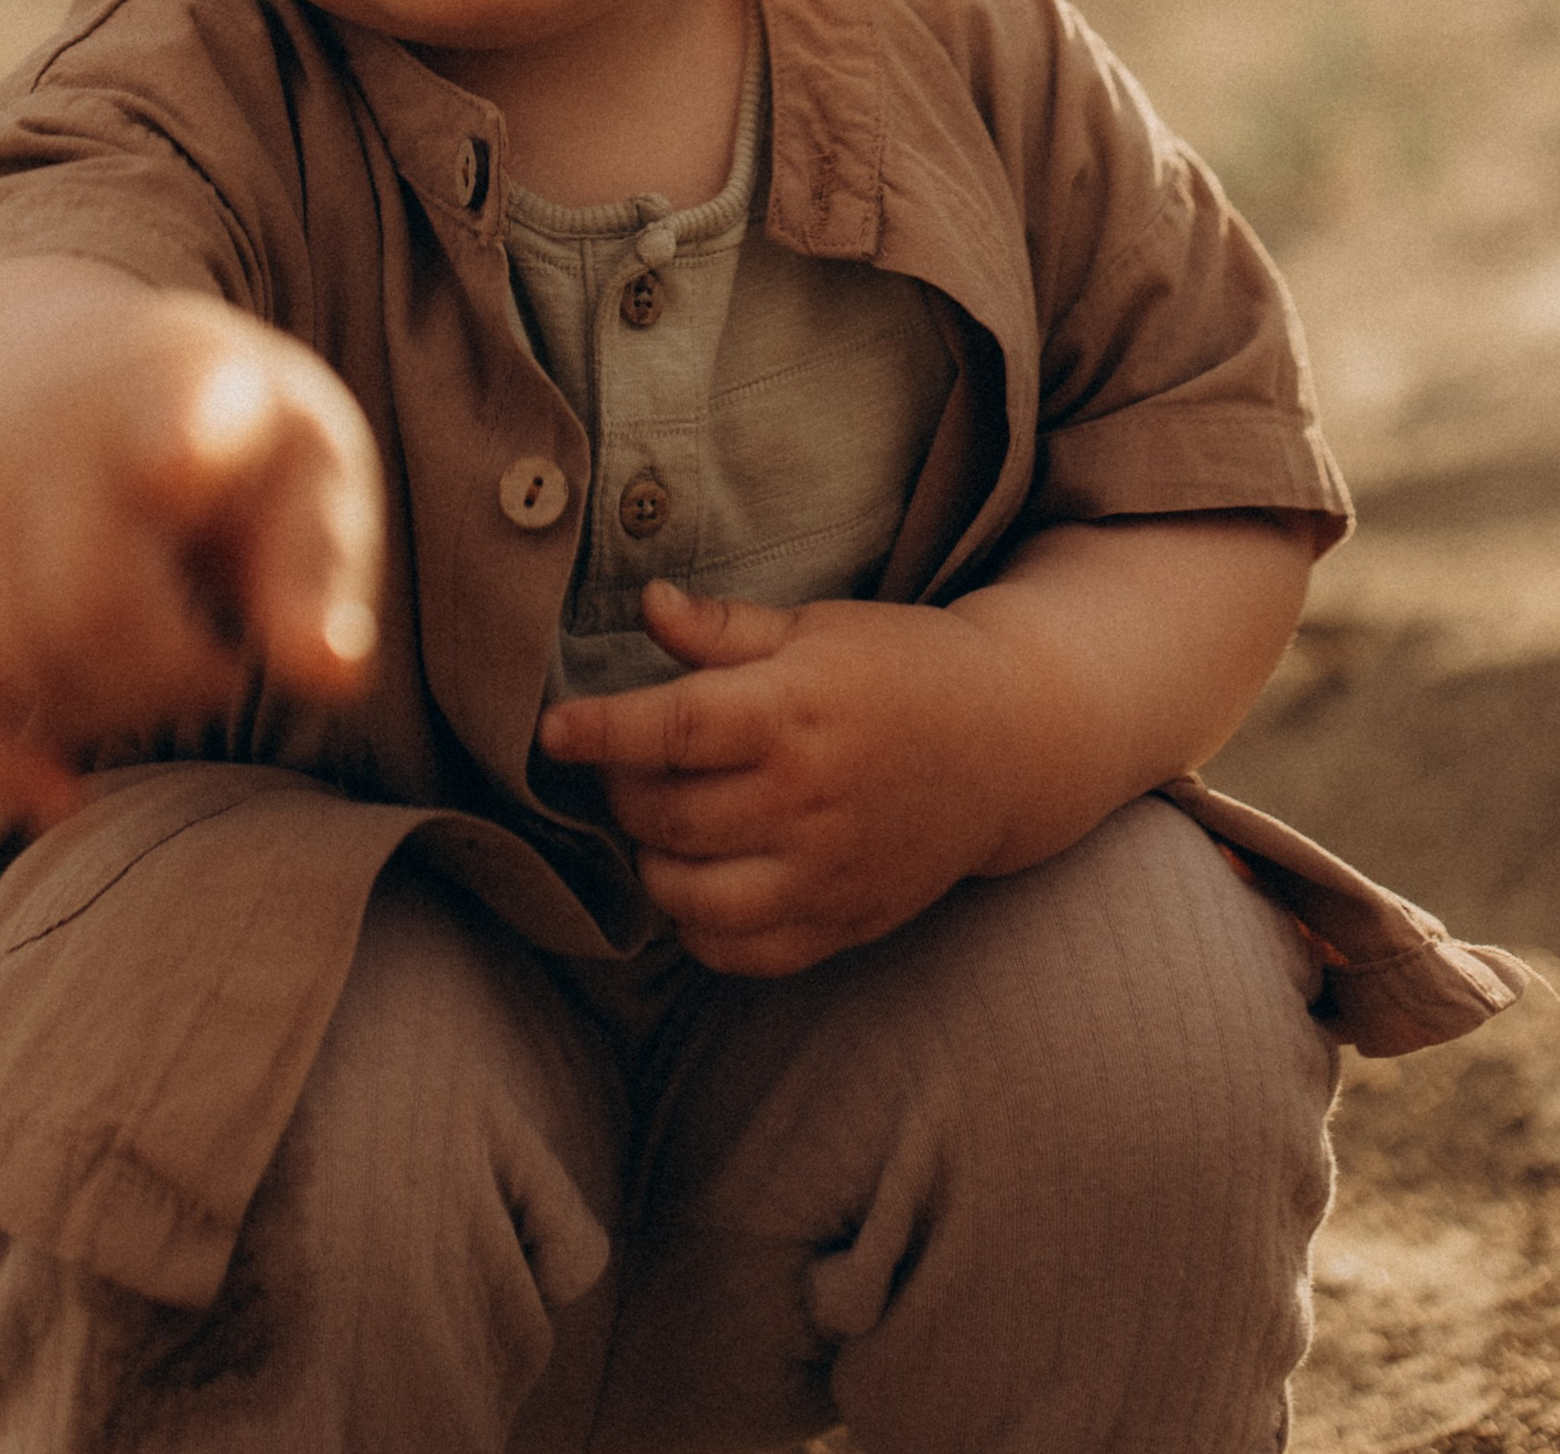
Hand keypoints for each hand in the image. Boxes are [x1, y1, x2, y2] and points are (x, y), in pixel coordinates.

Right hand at [0, 258, 382, 829]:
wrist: (45, 364)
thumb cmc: (220, 440)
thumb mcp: (301, 461)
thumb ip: (318, 565)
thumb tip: (328, 675)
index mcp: (187, 387)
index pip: (174, 417)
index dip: (176, 444)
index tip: (174, 464)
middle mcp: (54, 430)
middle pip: (92, 612)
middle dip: (174, 681)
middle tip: (222, 661)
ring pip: (15, 668)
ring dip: (103, 713)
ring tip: (161, 663)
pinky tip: (62, 795)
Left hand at [536, 581, 1011, 974]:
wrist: (1008, 745)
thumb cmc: (902, 668)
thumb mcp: (818, 627)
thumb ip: (725, 629)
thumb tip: (648, 606)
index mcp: (797, 710)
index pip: (673, 728)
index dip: (601, 731)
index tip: (551, 731)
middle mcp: (808, 800)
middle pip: (665, 814)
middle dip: (621, 789)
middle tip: (626, 762)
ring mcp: (826, 872)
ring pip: (688, 895)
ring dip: (652, 860)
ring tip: (663, 820)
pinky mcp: (841, 923)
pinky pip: (737, 953)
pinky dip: (697, 926)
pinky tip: (702, 878)